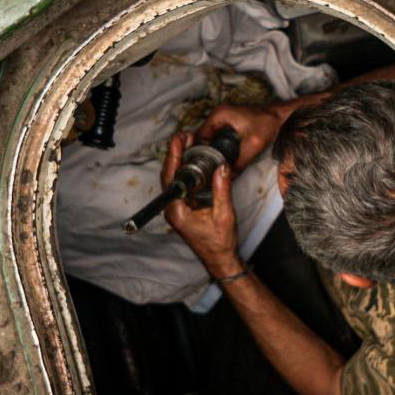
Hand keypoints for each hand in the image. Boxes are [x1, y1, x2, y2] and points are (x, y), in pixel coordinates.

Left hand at [162, 132, 243, 277]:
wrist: (220, 259)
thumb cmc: (221, 242)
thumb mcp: (224, 214)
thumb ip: (222, 189)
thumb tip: (222, 166)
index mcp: (177, 211)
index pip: (171, 178)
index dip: (174, 157)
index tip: (179, 141)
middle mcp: (172, 209)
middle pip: (169, 175)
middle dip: (176, 154)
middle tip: (184, 136)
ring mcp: (177, 209)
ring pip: (174, 179)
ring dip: (180, 161)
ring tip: (188, 142)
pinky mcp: (183, 208)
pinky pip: (182, 185)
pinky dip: (186, 171)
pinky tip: (193, 160)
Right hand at [195, 103, 284, 168]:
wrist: (281, 115)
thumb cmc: (268, 123)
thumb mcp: (253, 146)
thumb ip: (240, 162)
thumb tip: (229, 177)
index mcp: (219, 115)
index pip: (198, 136)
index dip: (197, 152)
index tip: (198, 167)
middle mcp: (218, 114)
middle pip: (201, 137)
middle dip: (201, 153)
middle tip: (201, 170)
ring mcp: (222, 118)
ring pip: (208, 138)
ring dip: (208, 150)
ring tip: (207, 167)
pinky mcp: (228, 123)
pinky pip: (215, 137)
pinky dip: (215, 147)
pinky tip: (217, 159)